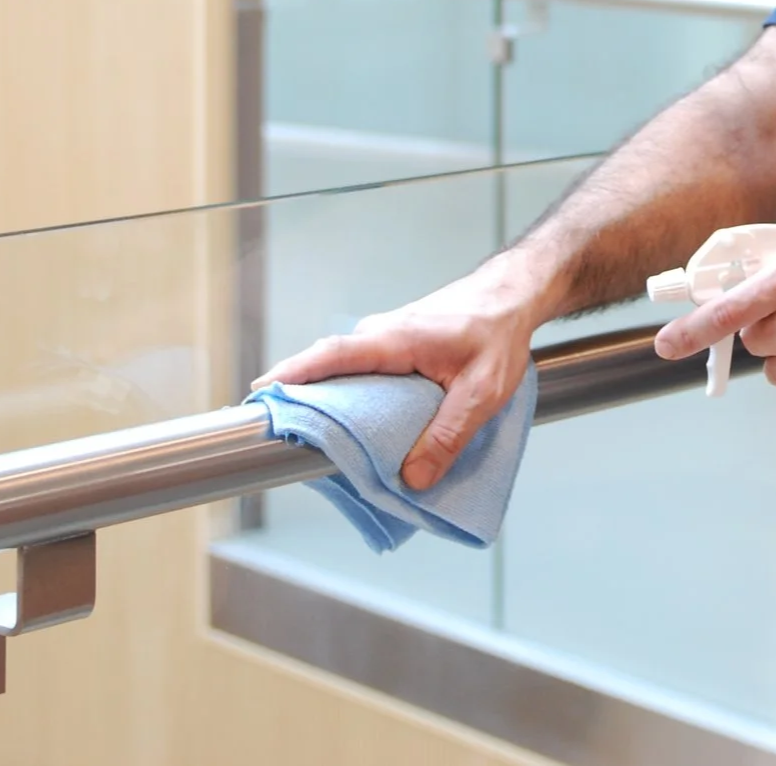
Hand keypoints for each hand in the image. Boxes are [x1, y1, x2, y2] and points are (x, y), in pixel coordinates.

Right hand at [254, 255, 548, 489]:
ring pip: (345, 369)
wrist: (514, 295)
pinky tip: (353, 422)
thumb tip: (413, 479)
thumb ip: (449, 435)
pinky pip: (362, 369)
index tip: (261, 394)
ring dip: (326, 397)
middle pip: (328, 366)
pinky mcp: (396, 345)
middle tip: (272, 429)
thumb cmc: (500, 333)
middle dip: (298, 395)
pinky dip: (351, 392)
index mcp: (396, 339)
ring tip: (305, 436)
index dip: (294, 374)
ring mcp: (387, 336)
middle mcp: (383, 333)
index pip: (333, 355)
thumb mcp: (483, 392)